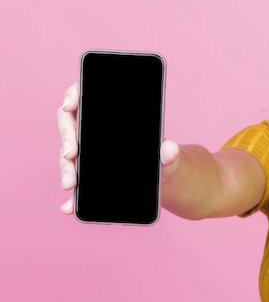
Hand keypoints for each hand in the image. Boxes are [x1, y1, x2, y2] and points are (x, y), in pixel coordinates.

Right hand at [56, 82, 179, 213]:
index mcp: (110, 116)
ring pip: (69, 156)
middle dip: (67, 139)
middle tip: (71, 153)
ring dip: (66, 169)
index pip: (85, 97)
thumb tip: (170, 148)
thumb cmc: (164, 157)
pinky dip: (72, 197)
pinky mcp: (89, 176)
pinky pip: (76, 184)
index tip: (71, 104)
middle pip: (70, 126)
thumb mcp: (170, 154)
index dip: (74, 95)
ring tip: (70, 184)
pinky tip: (70, 206)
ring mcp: (89, 154)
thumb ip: (170, 152)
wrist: (164, 177)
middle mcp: (94, 132)